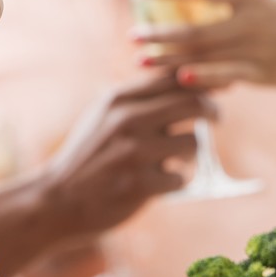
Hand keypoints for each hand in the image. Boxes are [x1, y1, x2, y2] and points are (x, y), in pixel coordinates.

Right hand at [39, 73, 208, 242]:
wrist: (58, 199)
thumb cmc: (89, 155)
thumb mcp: (105, 116)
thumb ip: (139, 97)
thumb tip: (184, 76)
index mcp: (118, 99)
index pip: (173, 77)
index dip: (202, 79)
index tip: (216, 86)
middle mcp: (127, 120)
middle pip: (193, 103)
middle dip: (213, 109)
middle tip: (217, 117)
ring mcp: (133, 152)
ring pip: (193, 142)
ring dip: (192, 153)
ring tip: (177, 159)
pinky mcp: (139, 185)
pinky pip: (181, 178)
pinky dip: (177, 181)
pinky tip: (162, 183)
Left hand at [132, 0, 275, 87]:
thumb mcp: (267, 4)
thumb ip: (236, 6)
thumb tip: (206, 4)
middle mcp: (249, 20)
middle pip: (195, 27)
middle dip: (160, 33)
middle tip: (132, 36)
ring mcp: (254, 47)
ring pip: (204, 53)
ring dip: (169, 57)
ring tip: (141, 60)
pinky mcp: (261, 72)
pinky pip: (227, 75)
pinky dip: (203, 77)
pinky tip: (181, 79)